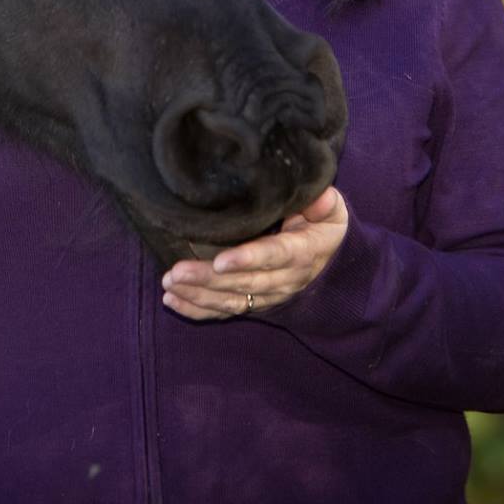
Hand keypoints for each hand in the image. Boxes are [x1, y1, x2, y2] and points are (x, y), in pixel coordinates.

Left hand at [159, 187, 348, 319]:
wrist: (334, 264)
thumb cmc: (325, 228)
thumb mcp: (331, 212)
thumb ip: (323, 203)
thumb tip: (320, 193)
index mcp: (301, 253)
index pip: (274, 256)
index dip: (248, 259)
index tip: (220, 261)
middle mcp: (284, 279)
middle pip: (245, 282)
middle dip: (208, 279)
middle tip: (176, 272)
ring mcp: (268, 295)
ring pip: (232, 300)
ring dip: (198, 295)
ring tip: (169, 284)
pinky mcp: (255, 303)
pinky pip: (226, 310)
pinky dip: (198, 309)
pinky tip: (173, 301)